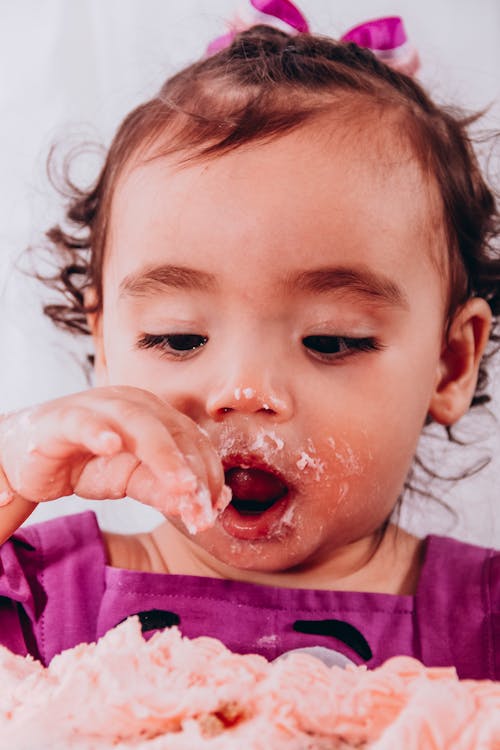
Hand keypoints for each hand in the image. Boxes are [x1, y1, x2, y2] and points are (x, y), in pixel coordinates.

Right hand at [0, 386, 228, 532]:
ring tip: (181, 484)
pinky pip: (84, 421)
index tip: (216, 509)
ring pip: (138, 423)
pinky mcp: (64, 418)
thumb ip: (160, 489)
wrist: (30, 458)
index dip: (209, 474)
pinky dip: (99, 432)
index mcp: (156, 414)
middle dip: (193, 472)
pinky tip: (112, 447)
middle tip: (203, 508)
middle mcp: (133, 403)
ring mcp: (99, 406)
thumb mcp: (129, 482)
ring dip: (163, 455)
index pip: (193, 441)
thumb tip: (195, 507)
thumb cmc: (86, 463)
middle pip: (173, 431)